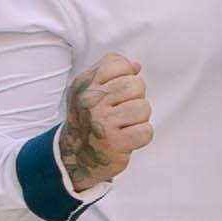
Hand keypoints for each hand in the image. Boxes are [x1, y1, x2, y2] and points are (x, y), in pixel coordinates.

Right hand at [57, 51, 150, 194]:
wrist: (75, 156)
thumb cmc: (89, 118)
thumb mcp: (91, 90)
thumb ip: (111, 71)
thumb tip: (136, 66)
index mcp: (85, 84)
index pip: (121, 64)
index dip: (127, 76)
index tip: (117, 92)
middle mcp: (90, 101)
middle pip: (136, 85)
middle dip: (136, 97)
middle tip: (123, 111)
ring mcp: (102, 123)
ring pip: (143, 108)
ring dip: (140, 118)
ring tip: (125, 125)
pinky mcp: (114, 143)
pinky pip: (146, 131)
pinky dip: (142, 135)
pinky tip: (128, 137)